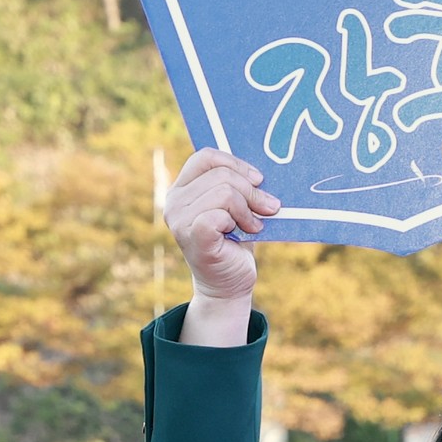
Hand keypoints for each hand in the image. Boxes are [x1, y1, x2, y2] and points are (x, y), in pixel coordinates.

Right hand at [168, 147, 282, 346]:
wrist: (230, 283)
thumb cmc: (234, 243)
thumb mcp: (235, 206)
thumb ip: (236, 184)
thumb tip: (260, 169)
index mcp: (181, 189)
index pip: (206, 157)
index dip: (236, 164)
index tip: (258, 180)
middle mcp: (174, 202)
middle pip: (221, 174)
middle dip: (251, 190)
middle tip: (268, 207)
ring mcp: (179, 220)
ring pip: (225, 192)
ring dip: (248, 207)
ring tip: (254, 224)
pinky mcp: (193, 237)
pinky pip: (220, 214)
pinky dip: (241, 220)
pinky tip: (248, 232)